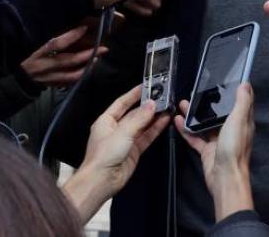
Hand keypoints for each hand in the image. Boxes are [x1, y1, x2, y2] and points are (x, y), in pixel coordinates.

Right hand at [21, 24, 107, 87]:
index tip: (85, 27)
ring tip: (97, 59)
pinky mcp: (52, 85)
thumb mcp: (35, 45)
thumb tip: (74, 29)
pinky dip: (79, 76)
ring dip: (87, 66)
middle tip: (103, 48)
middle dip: (88, 54)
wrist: (17, 79)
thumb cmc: (28, 57)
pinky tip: (87, 70)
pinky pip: (69, 82)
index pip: (56, 43)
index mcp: (38, 52)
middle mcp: (44, 65)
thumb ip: (51, 40)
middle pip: (69, 60)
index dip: (71, 35)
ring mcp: (49, 78)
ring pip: (72, 74)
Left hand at [63, 85, 169, 222]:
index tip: (146, 86)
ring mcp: (125, 140)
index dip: (133, 94)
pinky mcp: (134, 151)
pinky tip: (164, 121)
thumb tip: (151, 105)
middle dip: (147, 106)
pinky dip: (155, 129)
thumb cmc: (102, 156)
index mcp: (106, 121)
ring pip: (142, 125)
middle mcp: (115, 129)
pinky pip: (146, 136)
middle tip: (161, 98)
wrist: (101, 181)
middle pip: (134, 114)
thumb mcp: (122, 132)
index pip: (122, 103)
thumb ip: (139, 118)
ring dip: (154, 117)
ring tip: (166, 108)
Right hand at [175, 84, 255, 220]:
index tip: (225, 80)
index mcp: (242, 122)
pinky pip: (195, 137)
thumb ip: (242, 102)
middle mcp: (231, 130)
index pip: (241, 103)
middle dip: (209, 102)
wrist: (224, 177)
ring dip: (194, 114)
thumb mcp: (239, 121)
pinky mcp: (207, 150)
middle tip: (196, 92)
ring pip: (205, 124)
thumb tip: (246, 85)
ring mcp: (218, 141)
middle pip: (219, 113)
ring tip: (183, 103)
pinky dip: (186, 130)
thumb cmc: (234, 149)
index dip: (234, 91)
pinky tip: (178, 121)